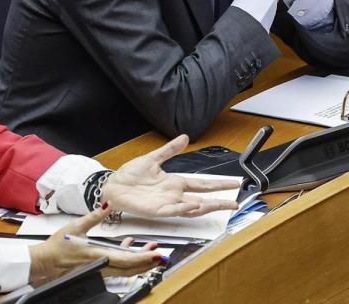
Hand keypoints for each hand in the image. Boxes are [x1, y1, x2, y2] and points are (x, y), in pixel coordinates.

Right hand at [28, 207, 161, 284]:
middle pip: (131, 269)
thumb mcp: (76, 226)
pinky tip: (129, 248)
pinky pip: (117, 268)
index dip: (144, 258)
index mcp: (98, 255)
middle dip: (148, 262)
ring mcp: (100, 270)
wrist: (45, 262)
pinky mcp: (97, 269)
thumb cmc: (57, 247)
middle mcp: (102, 266)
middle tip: (161, 255)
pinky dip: (127, 260)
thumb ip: (94, 216)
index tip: (156, 254)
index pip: (127, 260)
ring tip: (150, 251)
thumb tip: (108, 204)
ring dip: (140, 262)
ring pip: (126, 270)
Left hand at [102, 135, 239, 216]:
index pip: (201, 184)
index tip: (234, 184)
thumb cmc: (130, 176)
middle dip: (219, 201)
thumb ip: (170, 150)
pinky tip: (195, 204)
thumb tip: (185, 137)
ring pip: (191, 208)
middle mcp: (174, 195)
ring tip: (221, 204)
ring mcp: (166, 204)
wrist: (112, 185)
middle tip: (236, 202)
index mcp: (174, 183)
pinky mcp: (156, 210)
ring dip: (206, 206)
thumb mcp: (152, 159)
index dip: (218, 184)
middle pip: (202, 199)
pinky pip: (174, 210)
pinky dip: (185, 208)